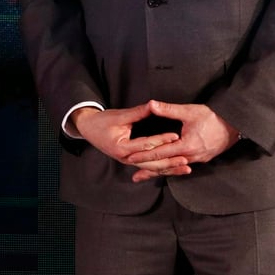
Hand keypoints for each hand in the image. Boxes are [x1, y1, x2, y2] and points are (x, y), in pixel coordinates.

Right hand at [72, 103, 189, 180]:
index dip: (161, 140)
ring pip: (152, 168)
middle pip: (151, 163)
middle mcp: (126, 158)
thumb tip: (153, 105)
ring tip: (185, 168)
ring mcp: (128, 161)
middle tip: (186, 160)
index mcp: (122, 148)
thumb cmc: (101, 122)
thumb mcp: (119, 115)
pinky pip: (149, 167)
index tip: (175, 136)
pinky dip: (162, 168)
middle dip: (170, 162)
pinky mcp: (131, 161)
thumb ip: (138, 112)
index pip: (145, 145)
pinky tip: (174, 170)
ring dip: (169, 169)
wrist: (88, 129)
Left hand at [125, 99, 239, 182]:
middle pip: (166, 165)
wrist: (235, 125)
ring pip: (174, 168)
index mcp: (187, 145)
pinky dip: (171, 168)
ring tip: (145, 176)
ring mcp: (198, 159)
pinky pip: (182, 166)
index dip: (144, 155)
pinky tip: (164, 170)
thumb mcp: (189, 111)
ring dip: (159, 172)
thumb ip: (169, 109)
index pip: (160, 152)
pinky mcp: (202, 159)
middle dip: (149, 170)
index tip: (131, 157)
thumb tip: (151, 104)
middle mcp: (192, 156)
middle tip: (134, 176)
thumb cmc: (212, 116)